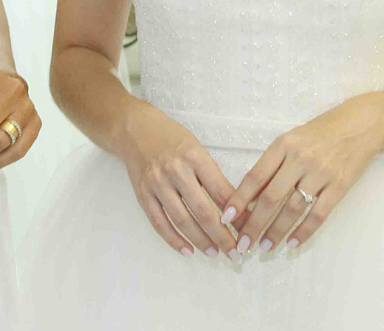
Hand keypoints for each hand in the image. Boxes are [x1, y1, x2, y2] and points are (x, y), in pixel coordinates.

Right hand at [116, 103, 237, 257]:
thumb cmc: (172, 139)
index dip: (236, 215)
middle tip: (235, 253)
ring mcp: (157, 183)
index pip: (220, 191)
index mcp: (194, 157)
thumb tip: (236, 207)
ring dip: (200, 241)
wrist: (135, 130)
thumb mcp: (197, 149)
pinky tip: (188, 251)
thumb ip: (213, 175)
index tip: (248, 231)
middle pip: (202, 210)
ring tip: (215, 253)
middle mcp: (175, 170)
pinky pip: (159, 222)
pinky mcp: (143, 194)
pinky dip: (174, 240)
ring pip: (182, 220)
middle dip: (222, 236)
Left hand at [224, 97, 383, 254]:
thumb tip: (250, 196)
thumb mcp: (292, 139)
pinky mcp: (339, 186)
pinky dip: (304, 232)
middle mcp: (300, 158)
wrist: (361, 124)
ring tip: (264, 247)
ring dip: (276, 232)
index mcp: (283, 145)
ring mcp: (321, 173)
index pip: (255, 176)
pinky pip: (318, 214)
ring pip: (292, 209)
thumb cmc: (321, 132)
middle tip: (242, 244)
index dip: (239, 199)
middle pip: (271, 197)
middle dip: (253, 224)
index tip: (226, 218)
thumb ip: (273, 164)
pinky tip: (292, 244)